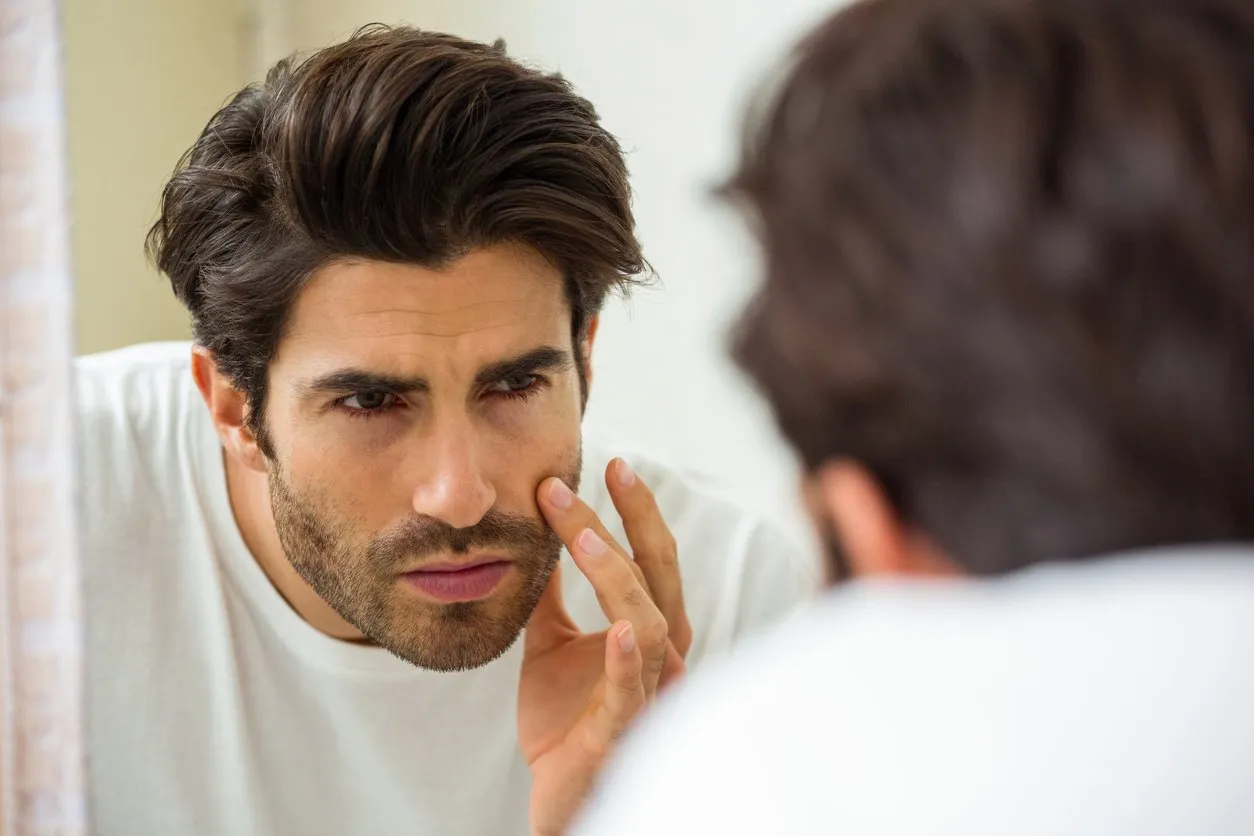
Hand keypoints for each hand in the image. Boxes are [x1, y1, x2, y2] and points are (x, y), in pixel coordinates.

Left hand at [520, 458, 690, 835]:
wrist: (559, 794)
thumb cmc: (565, 720)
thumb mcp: (550, 645)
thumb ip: (550, 598)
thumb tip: (538, 538)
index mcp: (648, 629)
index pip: (648, 557)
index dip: (632, 510)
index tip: (606, 462)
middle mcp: (660, 653)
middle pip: (658, 576)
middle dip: (637, 521)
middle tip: (610, 469)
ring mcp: (647, 690)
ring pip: (649, 622)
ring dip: (617, 577)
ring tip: (582, 536)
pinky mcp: (621, 728)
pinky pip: (631, 690)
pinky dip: (628, 659)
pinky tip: (620, 628)